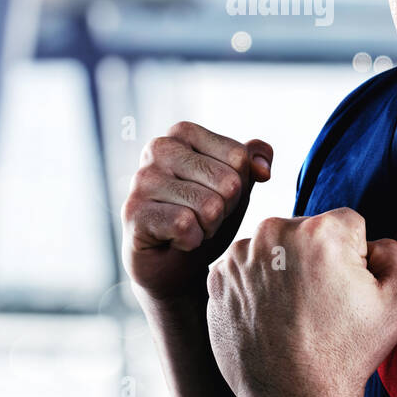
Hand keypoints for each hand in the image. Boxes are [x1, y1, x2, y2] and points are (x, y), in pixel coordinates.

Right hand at [122, 121, 272, 302]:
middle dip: (224, 210)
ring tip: (189, 227)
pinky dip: (191, 242)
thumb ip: (251, 164)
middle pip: (228, 182)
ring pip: (210, 207)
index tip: (216, 196)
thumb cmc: (202, 217)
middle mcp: (158, 148)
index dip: (238, 187)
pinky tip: (175, 240)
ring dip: (208, 228)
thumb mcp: (235, 187)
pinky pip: (186, 226)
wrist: (171, 263)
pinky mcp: (133, 212)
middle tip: (202, 217)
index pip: (239, 156)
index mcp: (183, 133)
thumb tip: (263, 169)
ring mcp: (142, 179)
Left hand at [205, 207, 396, 396]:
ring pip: (274, 249)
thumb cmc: (347, 353)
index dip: (355, 257)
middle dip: (317, 258)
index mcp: (320, 230)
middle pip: (307, 231)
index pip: (348, 224)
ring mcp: (239, 256)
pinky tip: (270, 315)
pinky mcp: (217, 279)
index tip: (347, 289)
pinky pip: (246, 269)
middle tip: (321, 303)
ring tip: (293, 312)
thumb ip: (395, 254)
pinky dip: (257, 286)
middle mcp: (274, 232)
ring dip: (284, 269)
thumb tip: (373, 242)